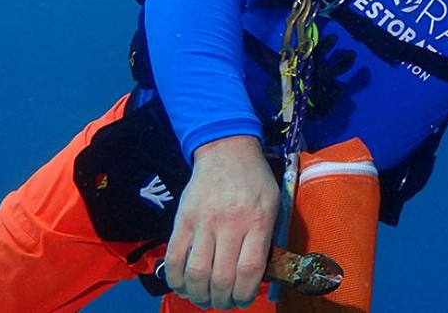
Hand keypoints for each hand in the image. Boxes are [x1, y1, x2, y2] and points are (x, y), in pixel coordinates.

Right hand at [165, 135, 279, 308]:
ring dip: (199, 295)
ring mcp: (203, 222)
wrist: (226, 151)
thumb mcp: (273, 204)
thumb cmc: (254, 181)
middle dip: (222, 300)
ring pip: (196, 273)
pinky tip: (184, 286)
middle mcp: (230, 223)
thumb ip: (266, 237)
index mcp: (257, 220)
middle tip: (224, 302)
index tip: (243, 300)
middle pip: (221, 277)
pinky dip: (177, 280)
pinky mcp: (182, 220)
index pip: (249, 269)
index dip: (244, 294)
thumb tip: (258, 275)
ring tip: (205, 298)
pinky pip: (174, 258)